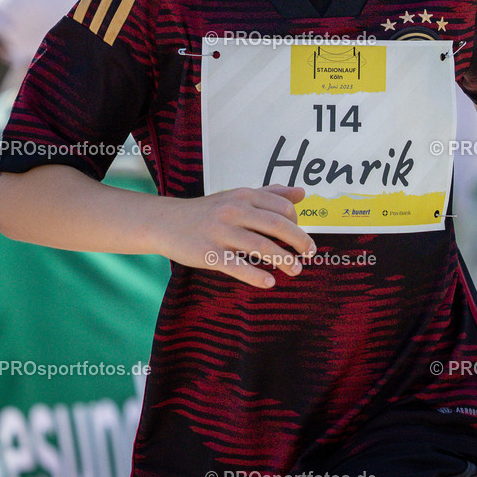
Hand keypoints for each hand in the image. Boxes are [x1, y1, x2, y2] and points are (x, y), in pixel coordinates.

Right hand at [152, 184, 315, 287]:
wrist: (166, 222)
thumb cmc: (208, 210)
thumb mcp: (237, 196)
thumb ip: (270, 193)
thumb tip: (302, 193)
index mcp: (243, 195)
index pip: (282, 207)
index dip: (297, 223)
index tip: (300, 237)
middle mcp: (233, 210)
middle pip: (277, 225)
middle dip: (299, 241)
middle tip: (311, 254)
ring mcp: (220, 232)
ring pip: (261, 246)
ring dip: (284, 260)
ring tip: (296, 270)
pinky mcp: (208, 253)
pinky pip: (237, 266)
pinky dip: (256, 276)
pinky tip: (269, 282)